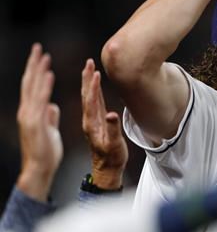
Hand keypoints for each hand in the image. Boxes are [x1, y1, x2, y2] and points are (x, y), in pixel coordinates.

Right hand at [16, 43, 62, 201]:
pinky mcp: (35, 123)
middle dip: (33, 65)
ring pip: (33, 89)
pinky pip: (41, 101)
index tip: (40, 56)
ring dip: (38, 71)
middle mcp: (27, 111)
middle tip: (38, 47)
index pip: (31, 87)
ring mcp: (29, 116)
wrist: (40, 168)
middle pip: (29, 83)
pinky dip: (44, 87)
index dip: (35, 71)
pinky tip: (49, 75)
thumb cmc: (45, 151)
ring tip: (44, 56)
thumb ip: (49, 116)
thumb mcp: (49, 129)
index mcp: (31, 112)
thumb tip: (52, 105)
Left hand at [81, 59, 127, 189]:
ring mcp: (92, 121)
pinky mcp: (97, 123)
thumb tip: (112, 114)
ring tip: (90, 69)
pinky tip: (96, 86)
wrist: (107, 169)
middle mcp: (89, 120)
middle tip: (88, 62)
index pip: (91, 101)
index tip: (95, 72)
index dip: (93, 86)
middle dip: (87, 78)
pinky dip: (95, 91)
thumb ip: (112, 129)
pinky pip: (95, 103)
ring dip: (89, 82)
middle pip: (86, 95)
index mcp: (91, 124)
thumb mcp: (114, 145)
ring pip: (90, 97)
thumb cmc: (112, 158)